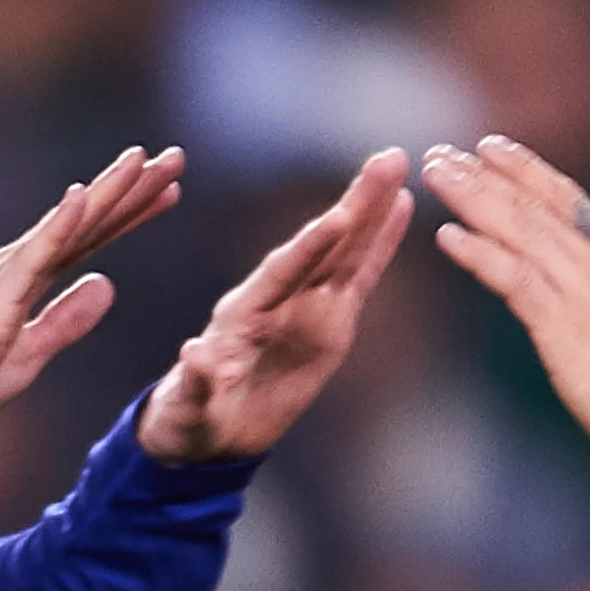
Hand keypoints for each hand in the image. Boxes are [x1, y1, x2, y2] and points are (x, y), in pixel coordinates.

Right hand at [0, 146, 186, 430]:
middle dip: (133, 188)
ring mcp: (8, 273)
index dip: (131, 212)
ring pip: (69, 225)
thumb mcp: (32, 353)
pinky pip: (35, 253)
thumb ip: (67, 319)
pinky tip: (82, 196)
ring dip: (106, 191)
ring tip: (141, 160)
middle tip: (176, 157)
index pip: (92, 237)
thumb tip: (107, 285)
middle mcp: (21, 263)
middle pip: (89, 220)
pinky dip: (60, 223)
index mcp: (30, 277)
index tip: (169, 189)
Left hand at [139, 149, 413, 464]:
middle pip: (322, 246)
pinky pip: (360, 278)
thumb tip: (194, 355)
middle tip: (388, 159)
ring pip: (346, 250)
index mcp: (243, 313)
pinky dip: (381, 244)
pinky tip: (400, 206)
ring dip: (372, 208)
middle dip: (355, 204)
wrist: (209, 431)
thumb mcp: (189, 407)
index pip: (281, 274)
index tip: (338, 218)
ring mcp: (306, 306)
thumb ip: (195, 383)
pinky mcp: (330, 322)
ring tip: (398, 163)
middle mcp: (278, 299)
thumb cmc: (190, 417)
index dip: (310, 248)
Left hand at [422, 136, 589, 479]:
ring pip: (521, 230)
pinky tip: (447, 236)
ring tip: (435, 172)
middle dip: (487, 176)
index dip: (529, 173)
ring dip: (473, 198)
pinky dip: (480, 254)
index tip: (493, 149)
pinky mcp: (567, 329)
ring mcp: (586, 294)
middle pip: (537, 206)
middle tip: (442, 152)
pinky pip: (515, 279)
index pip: (571, 203)